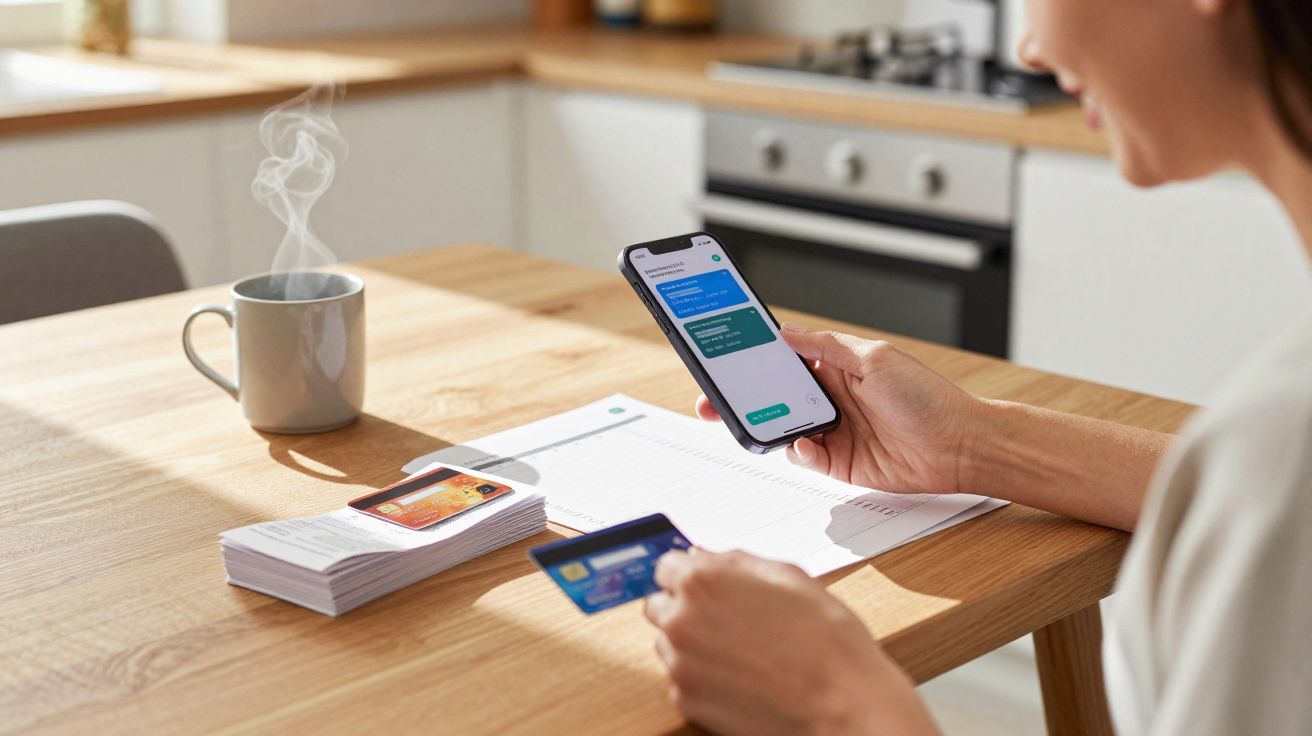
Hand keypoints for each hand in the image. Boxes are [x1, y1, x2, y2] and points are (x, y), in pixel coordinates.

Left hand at [644, 549, 937, 735]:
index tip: (705, 586)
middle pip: (660, 606)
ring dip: (693, 644)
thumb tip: (705, 555)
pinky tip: (742, 677)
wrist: (844, 704)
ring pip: (669, 645)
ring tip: (743, 652)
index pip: (665, 567)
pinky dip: (703, 679)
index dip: (690, 576)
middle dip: (685, 608)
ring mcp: (680, 665)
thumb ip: (736, 562)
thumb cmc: (826, 640)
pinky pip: (682, 681)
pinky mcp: (687, 702)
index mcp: (702, 582)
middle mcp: (681, 621)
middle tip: (727, 619)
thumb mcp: (788, 576)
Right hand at [695, 326, 982, 494]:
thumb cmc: (928, 398)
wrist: (959, 447)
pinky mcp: (838, 462)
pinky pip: (803, 458)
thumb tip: (786, 333)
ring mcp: (833, 430)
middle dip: (741, 398)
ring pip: (781, 429)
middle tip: (713, 400)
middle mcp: (830, 398)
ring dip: (766, 426)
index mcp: (835, 367)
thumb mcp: (874, 358)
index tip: (724, 356)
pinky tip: (809, 445)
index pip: (784, 359)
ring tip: (758, 423)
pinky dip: (798, 452)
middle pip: (772, 396)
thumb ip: (826, 347)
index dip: (753, 359)